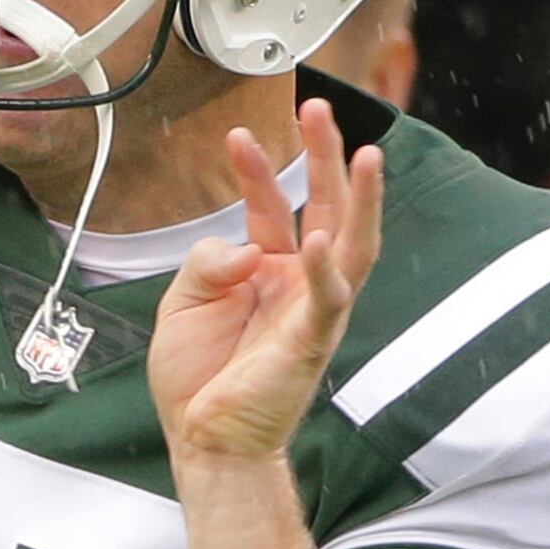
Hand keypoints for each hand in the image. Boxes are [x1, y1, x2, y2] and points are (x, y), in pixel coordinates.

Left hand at [148, 100, 385, 462]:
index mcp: (269, 272)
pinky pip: (328, 300)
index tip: (238, 133)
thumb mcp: (184, 302)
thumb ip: (209, 262)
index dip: (258, 170)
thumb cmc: (197, 377)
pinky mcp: (312, 341)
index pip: (271, 207)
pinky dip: (327, 269)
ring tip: (366, 153)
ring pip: (351, 245)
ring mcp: (312, 311)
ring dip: (359, 200)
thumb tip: (246, 246)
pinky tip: (322, 238)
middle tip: (319, 107)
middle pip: (325, 208)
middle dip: (325, 158)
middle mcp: (298, 284)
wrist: (204, 440)